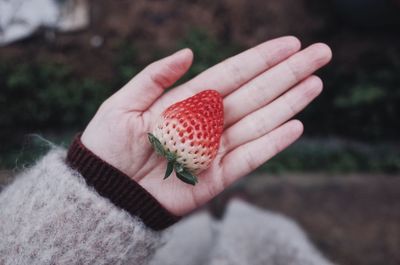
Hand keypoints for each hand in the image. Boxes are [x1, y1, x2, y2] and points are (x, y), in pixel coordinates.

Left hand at [81, 36, 331, 215]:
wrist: (106, 191)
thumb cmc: (108, 146)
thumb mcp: (123, 103)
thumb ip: (154, 77)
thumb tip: (188, 52)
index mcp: (187, 100)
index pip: (232, 74)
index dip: (261, 58)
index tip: (290, 43)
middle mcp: (208, 121)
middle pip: (255, 93)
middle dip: (288, 73)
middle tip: (320, 54)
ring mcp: (216, 148)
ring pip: (259, 121)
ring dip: (289, 102)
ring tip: (315, 83)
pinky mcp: (219, 176)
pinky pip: (251, 157)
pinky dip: (273, 143)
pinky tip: (296, 125)